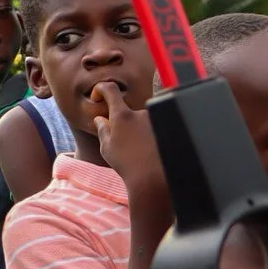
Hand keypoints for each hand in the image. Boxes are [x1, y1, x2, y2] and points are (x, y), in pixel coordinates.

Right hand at [90, 84, 170, 218]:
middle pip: (128, 110)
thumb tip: (100, 119)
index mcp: (122, 116)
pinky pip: (156, 127)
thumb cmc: (127, 165)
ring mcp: (156, 118)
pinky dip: (152, 137)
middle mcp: (140, 112)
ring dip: (140, 132)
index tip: (98, 97)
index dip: (101, 89)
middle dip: (124, 124)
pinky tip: (153, 152)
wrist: (153, 179)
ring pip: (143, 121)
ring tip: (141, 152)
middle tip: (125, 144)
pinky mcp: (168, 125)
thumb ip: (103, 130)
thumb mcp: (108, 149)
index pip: (110, 89)